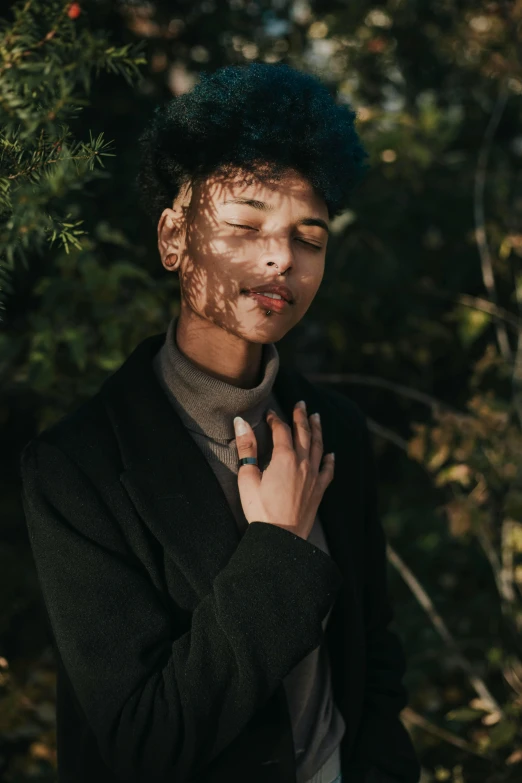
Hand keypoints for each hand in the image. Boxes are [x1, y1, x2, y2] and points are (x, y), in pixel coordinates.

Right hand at [233, 402, 334, 540]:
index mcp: (285, 458)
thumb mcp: (247, 477)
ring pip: (318, 447)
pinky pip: (328, 470)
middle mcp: (303, 463)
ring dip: (317, 430)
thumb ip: (246, 448)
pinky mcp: (319, 490)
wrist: (281, 537)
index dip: (275, 419)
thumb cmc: (261, 510)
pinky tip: (331, 454)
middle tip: (301, 404)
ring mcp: (314, 476)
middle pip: (303, 433)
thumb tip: (241, 422)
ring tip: (317, 418)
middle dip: (301, 417)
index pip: (281, 430)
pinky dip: (330, 459)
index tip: (270, 413)